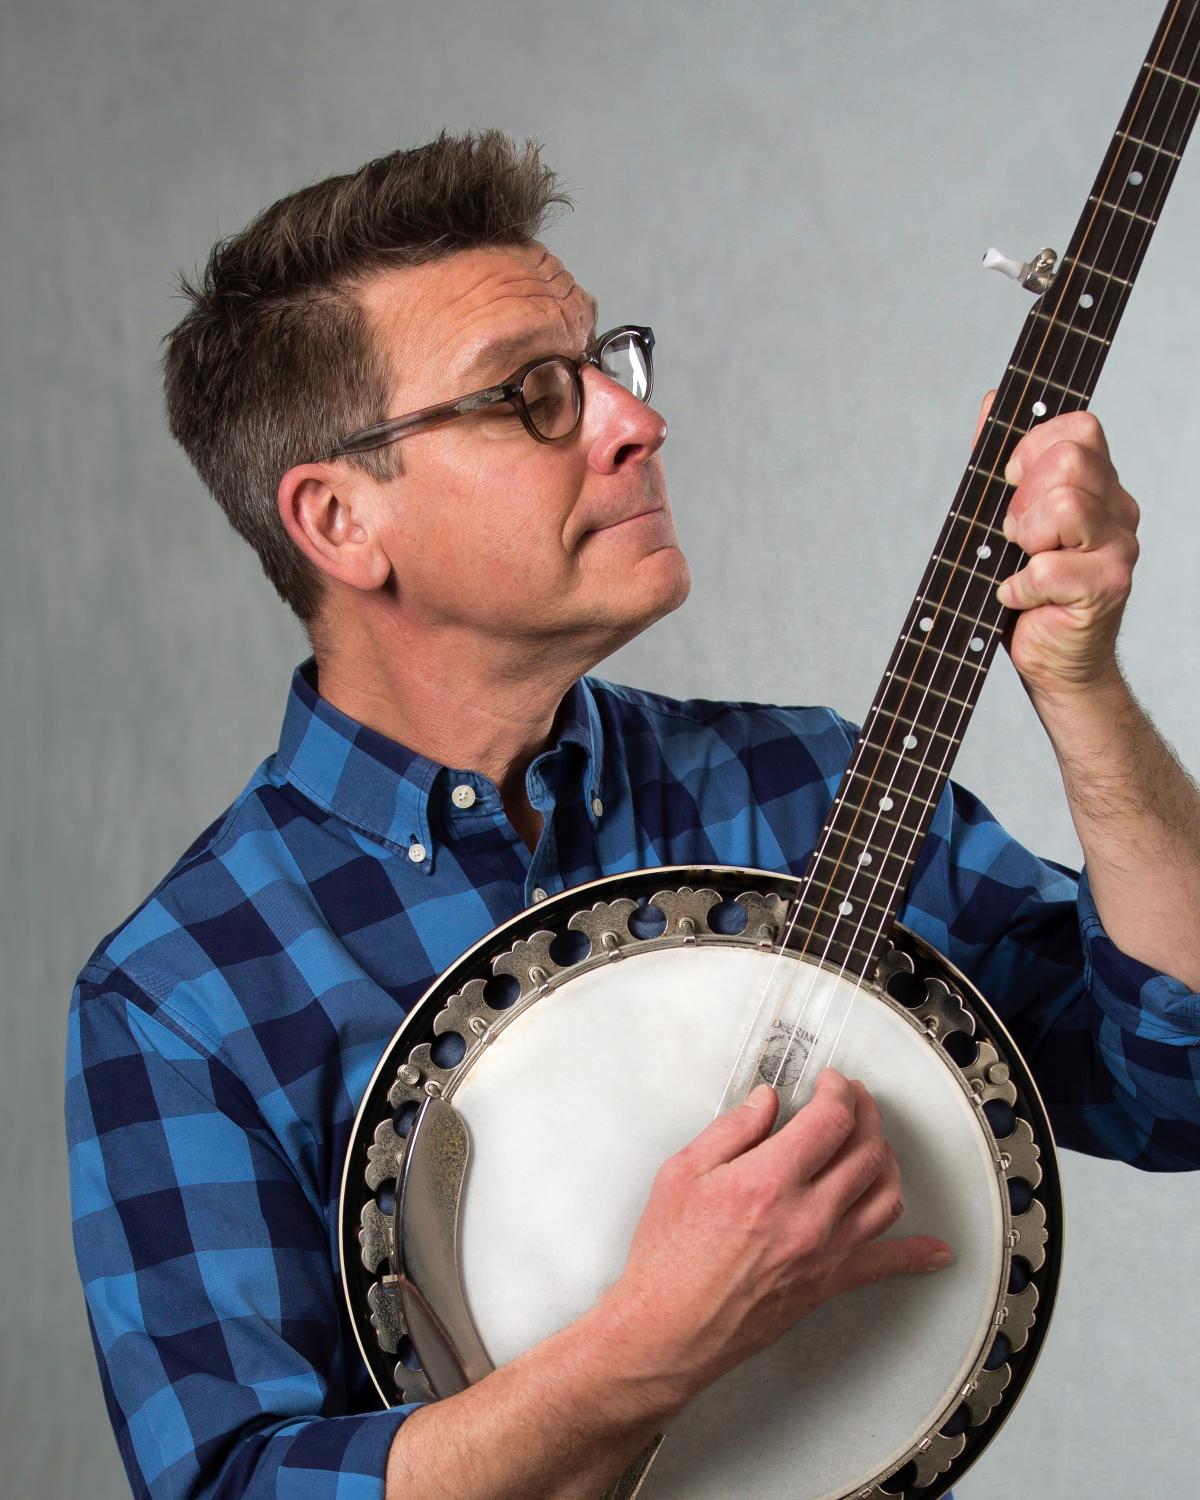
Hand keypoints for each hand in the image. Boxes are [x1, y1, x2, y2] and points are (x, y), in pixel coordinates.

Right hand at [595, 1070, 950, 1408]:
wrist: (669, 1328)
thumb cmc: (669, 1257)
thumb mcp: (683, 1173)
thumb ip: (732, 1130)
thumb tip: (767, 1101)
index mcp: (769, 1181)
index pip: (831, 1120)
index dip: (838, 1091)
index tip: (830, 1083)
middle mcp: (807, 1216)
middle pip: (866, 1150)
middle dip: (866, 1113)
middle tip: (854, 1099)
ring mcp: (825, 1251)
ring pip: (886, 1195)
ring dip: (887, 1159)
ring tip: (873, 1142)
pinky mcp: (828, 1283)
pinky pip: (885, 1264)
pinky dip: (917, 1254)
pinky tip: (936, 1249)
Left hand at [973, 393, 1139, 700]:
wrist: (1054, 660)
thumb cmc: (1030, 590)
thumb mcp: (1007, 519)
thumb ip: (1001, 462)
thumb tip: (992, 402)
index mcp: (1099, 485)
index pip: (1080, 428)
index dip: (1033, 450)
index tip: (1012, 486)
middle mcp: (1118, 509)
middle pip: (1070, 461)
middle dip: (1024, 499)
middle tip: (1017, 537)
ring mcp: (1119, 547)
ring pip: (1064, 506)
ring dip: (1024, 540)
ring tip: (1022, 564)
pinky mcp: (1107, 587)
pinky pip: (1048, 567)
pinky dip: (1019, 587)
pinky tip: (1020, 598)